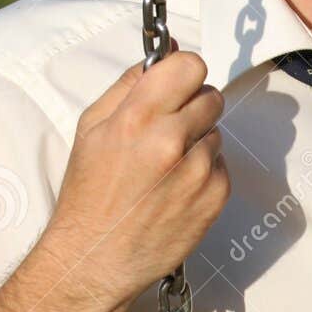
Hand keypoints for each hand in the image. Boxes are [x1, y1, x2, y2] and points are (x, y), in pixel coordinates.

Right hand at [43, 42, 229, 311]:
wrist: (95, 259)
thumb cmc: (89, 194)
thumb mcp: (92, 128)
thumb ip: (130, 84)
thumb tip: (166, 52)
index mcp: (137, 117)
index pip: (191, 65)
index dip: (185, 74)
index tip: (176, 87)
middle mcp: (171, 140)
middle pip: (211, 96)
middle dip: (193, 108)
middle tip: (167, 132)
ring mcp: (198, 171)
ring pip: (216, 132)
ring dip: (197, 143)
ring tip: (165, 169)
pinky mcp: (214, 197)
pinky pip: (222, 166)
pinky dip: (204, 173)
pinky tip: (175, 190)